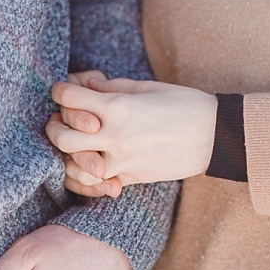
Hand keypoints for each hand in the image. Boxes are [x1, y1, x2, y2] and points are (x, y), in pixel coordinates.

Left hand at [46, 76, 216, 186]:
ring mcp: (121, 161)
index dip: (59, 91)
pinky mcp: (129, 178)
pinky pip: (94, 184)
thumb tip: (87, 86)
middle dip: (53, 127)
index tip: (60, 90)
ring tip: (71, 145)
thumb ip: (112, 87)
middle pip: (62, 137)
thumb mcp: (147, 87)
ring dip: (66, 155)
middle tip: (57, 120)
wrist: (216, 137)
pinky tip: (85, 166)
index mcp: (118, 107)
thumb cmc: (184, 104)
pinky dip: (84, 177)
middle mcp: (115, 136)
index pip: (69, 98)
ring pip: (73, 166)